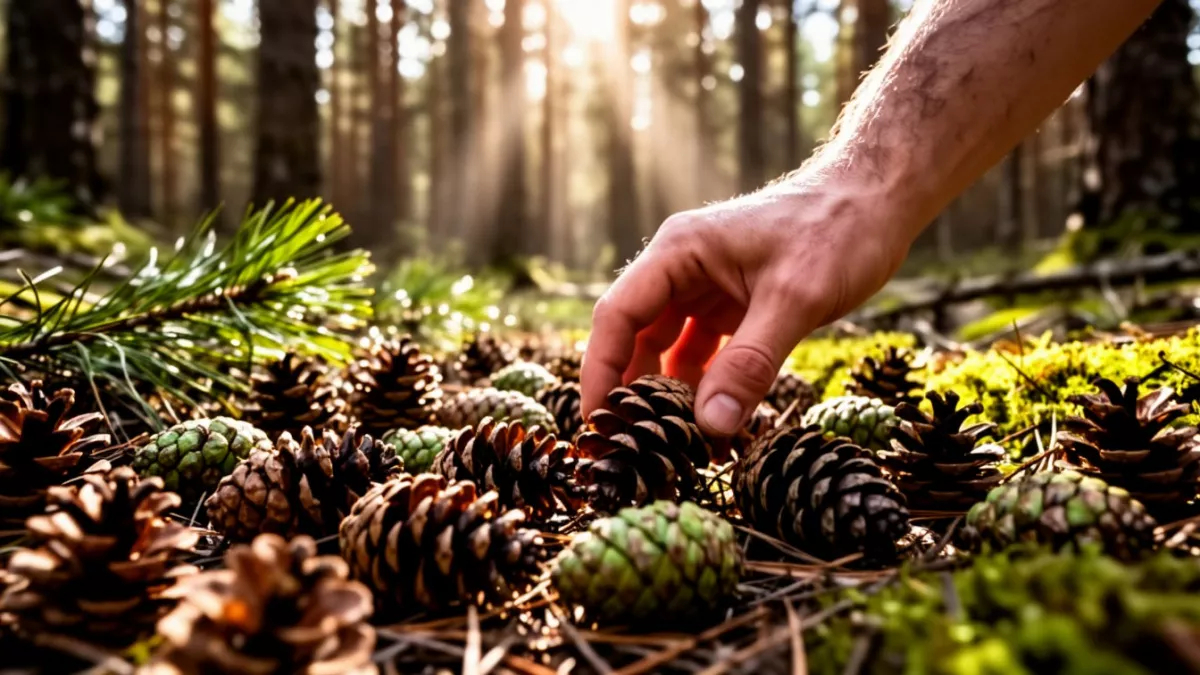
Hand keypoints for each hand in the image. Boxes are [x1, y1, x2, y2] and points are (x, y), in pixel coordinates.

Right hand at [581, 169, 919, 436]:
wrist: (879, 201)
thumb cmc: (838, 229)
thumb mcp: (795, 299)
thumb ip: (750, 365)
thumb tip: (711, 427)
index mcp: (679, 251)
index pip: (617, 316)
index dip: (602, 372)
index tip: (600, 425)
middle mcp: (683, 269)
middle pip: (636, 337)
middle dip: (634, 393)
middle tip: (634, 451)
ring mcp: (706, 288)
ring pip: (668, 350)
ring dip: (671, 396)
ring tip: (678, 448)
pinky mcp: (733, 306)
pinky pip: (704, 354)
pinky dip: (707, 389)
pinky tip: (715, 425)